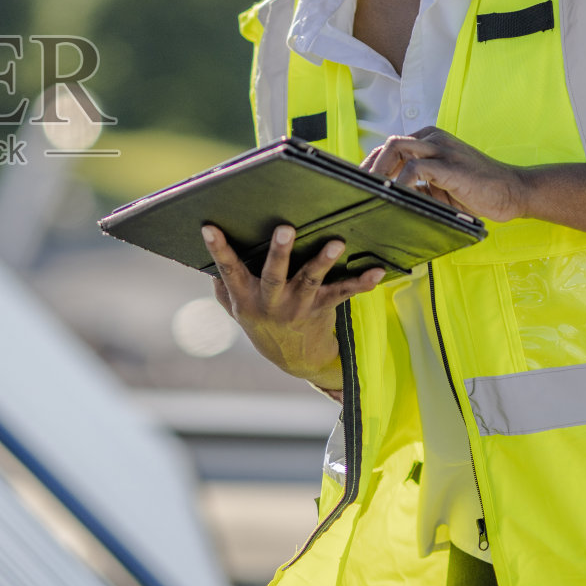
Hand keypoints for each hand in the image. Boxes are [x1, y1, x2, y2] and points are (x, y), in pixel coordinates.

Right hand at [200, 222, 385, 392]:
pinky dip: (360, 283)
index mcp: (245, 297)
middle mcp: (271, 302)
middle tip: (284, 228)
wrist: (291, 357)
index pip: (228, 270)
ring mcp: (298, 306)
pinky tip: (376, 272)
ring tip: (335, 244)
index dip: (218, 249)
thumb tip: (211, 249)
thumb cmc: (259, 319)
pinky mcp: (322, 308)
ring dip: (323, 261)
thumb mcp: (234, 306)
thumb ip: (223, 282)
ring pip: (311, 281)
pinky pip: (342, 294)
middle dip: (279, 252)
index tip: (209, 228)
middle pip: (274, 275)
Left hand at [361, 127, 528, 220]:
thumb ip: (416, 185)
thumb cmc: (477, 191)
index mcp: (430, 141)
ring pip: (398, 147)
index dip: (371, 165)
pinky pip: (416, 167)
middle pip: (390, 144)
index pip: (390, 147)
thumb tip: (386, 198)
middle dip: (370, 168)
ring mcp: (443, 149)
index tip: (358, 185)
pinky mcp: (451, 165)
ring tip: (373, 193)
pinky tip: (397, 196)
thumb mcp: (440, 186)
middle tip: (360, 191)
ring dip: (380, 171)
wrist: (514, 191)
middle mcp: (434, 139)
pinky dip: (401, 182)